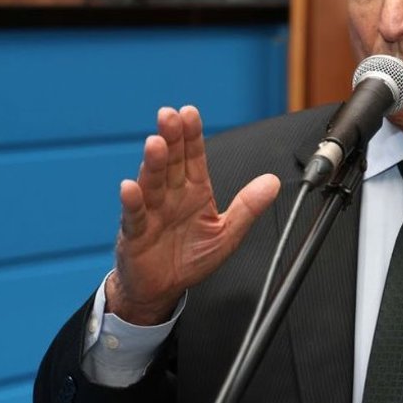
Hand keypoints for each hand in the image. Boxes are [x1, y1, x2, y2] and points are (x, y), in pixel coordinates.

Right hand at [108, 106, 279, 324]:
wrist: (162, 289)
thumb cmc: (190, 258)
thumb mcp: (227, 233)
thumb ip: (248, 207)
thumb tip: (272, 182)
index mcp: (193, 191)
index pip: (193, 157)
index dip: (192, 135)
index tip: (190, 113)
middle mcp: (170, 195)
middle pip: (171, 161)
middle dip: (171, 137)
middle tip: (169, 115)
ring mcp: (151, 211)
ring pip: (152, 182)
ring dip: (153, 163)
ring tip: (155, 144)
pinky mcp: (135, 233)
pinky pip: (133, 215)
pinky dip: (132, 201)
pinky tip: (130, 187)